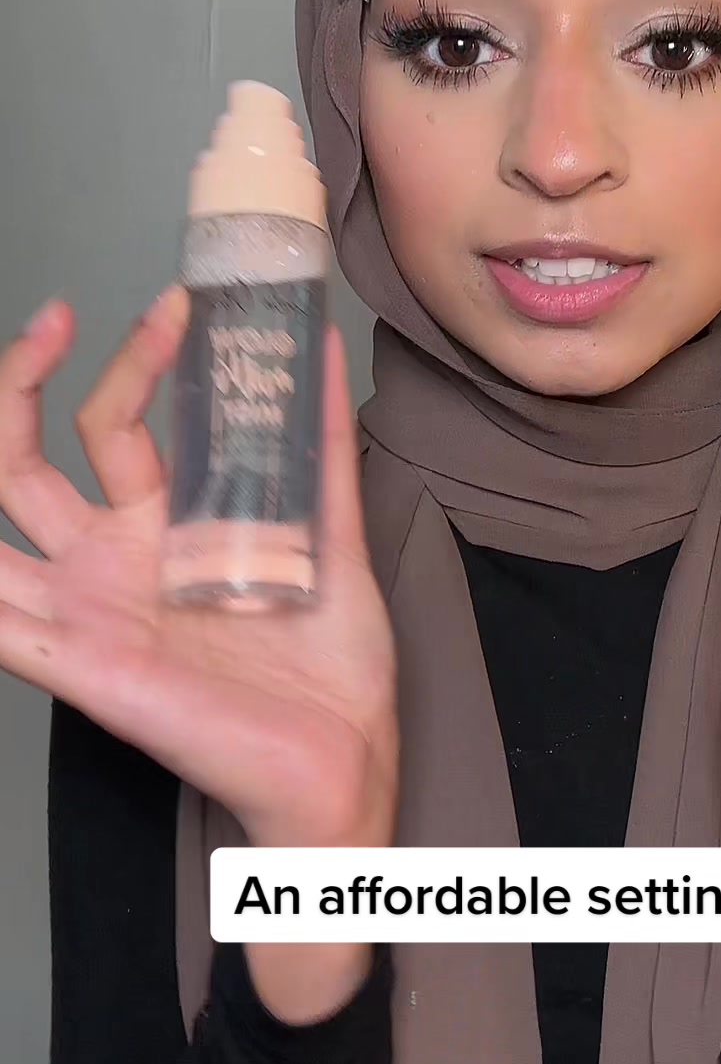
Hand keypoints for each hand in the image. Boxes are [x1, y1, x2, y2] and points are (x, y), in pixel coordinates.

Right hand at [0, 293, 398, 1019]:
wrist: (344, 757)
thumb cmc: (330, 663)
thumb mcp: (330, 533)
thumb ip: (323, 445)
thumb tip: (324, 346)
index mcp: (161, 525)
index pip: (111, 423)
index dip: (131, 360)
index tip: (178, 306)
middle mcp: (110, 559)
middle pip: (28, 459)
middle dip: (33, 379)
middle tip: (63, 314)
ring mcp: (87, 607)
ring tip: (15, 364)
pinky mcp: (81, 662)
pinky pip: (0, 622)